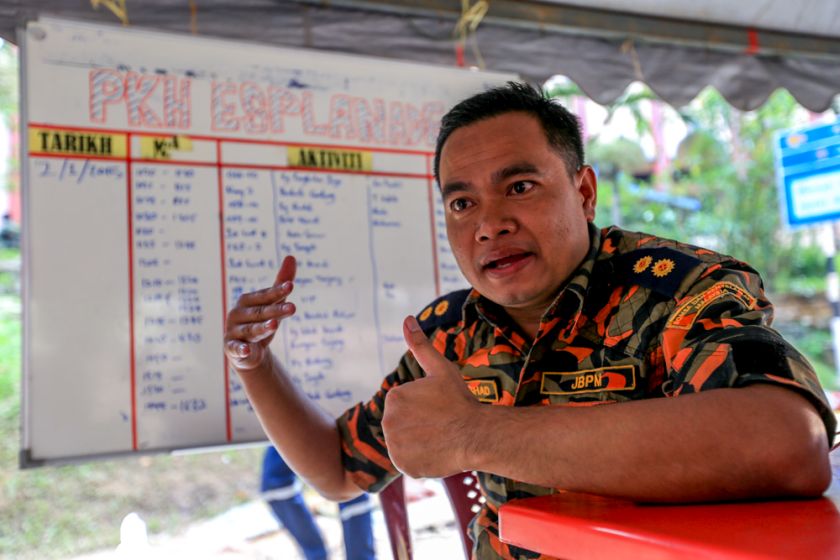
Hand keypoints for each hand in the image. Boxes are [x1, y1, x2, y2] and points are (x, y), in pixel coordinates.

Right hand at [224, 255, 296, 370]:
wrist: (247, 351)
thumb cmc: (260, 322)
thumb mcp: (272, 304)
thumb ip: (280, 283)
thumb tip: (291, 256)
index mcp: (246, 300)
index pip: (265, 295)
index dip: (278, 291)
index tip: (291, 286)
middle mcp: (237, 314)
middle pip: (260, 313)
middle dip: (276, 311)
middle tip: (293, 308)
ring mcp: (233, 331)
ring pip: (251, 330)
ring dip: (262, 328)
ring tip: (275, 325)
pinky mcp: (231, 348)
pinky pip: (236, 348)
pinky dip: (240, 350)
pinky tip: (247, 351)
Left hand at [381, 316, 481, 477]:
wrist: (477, 435)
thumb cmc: (461, 400)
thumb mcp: (440, 369)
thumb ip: (420, 345)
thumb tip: (406, 319)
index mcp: (393, 397)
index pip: (405, 404)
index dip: (425, 406)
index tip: (440, 407)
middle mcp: (387, 422)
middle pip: (403, 423)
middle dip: (419, 424)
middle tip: (442, 423)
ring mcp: (394, 447)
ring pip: (405, 442)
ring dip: (419, 441)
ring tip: (440, 437)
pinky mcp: (404, 466)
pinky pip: (409, 461)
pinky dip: (421, 459)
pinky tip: (437, 452)